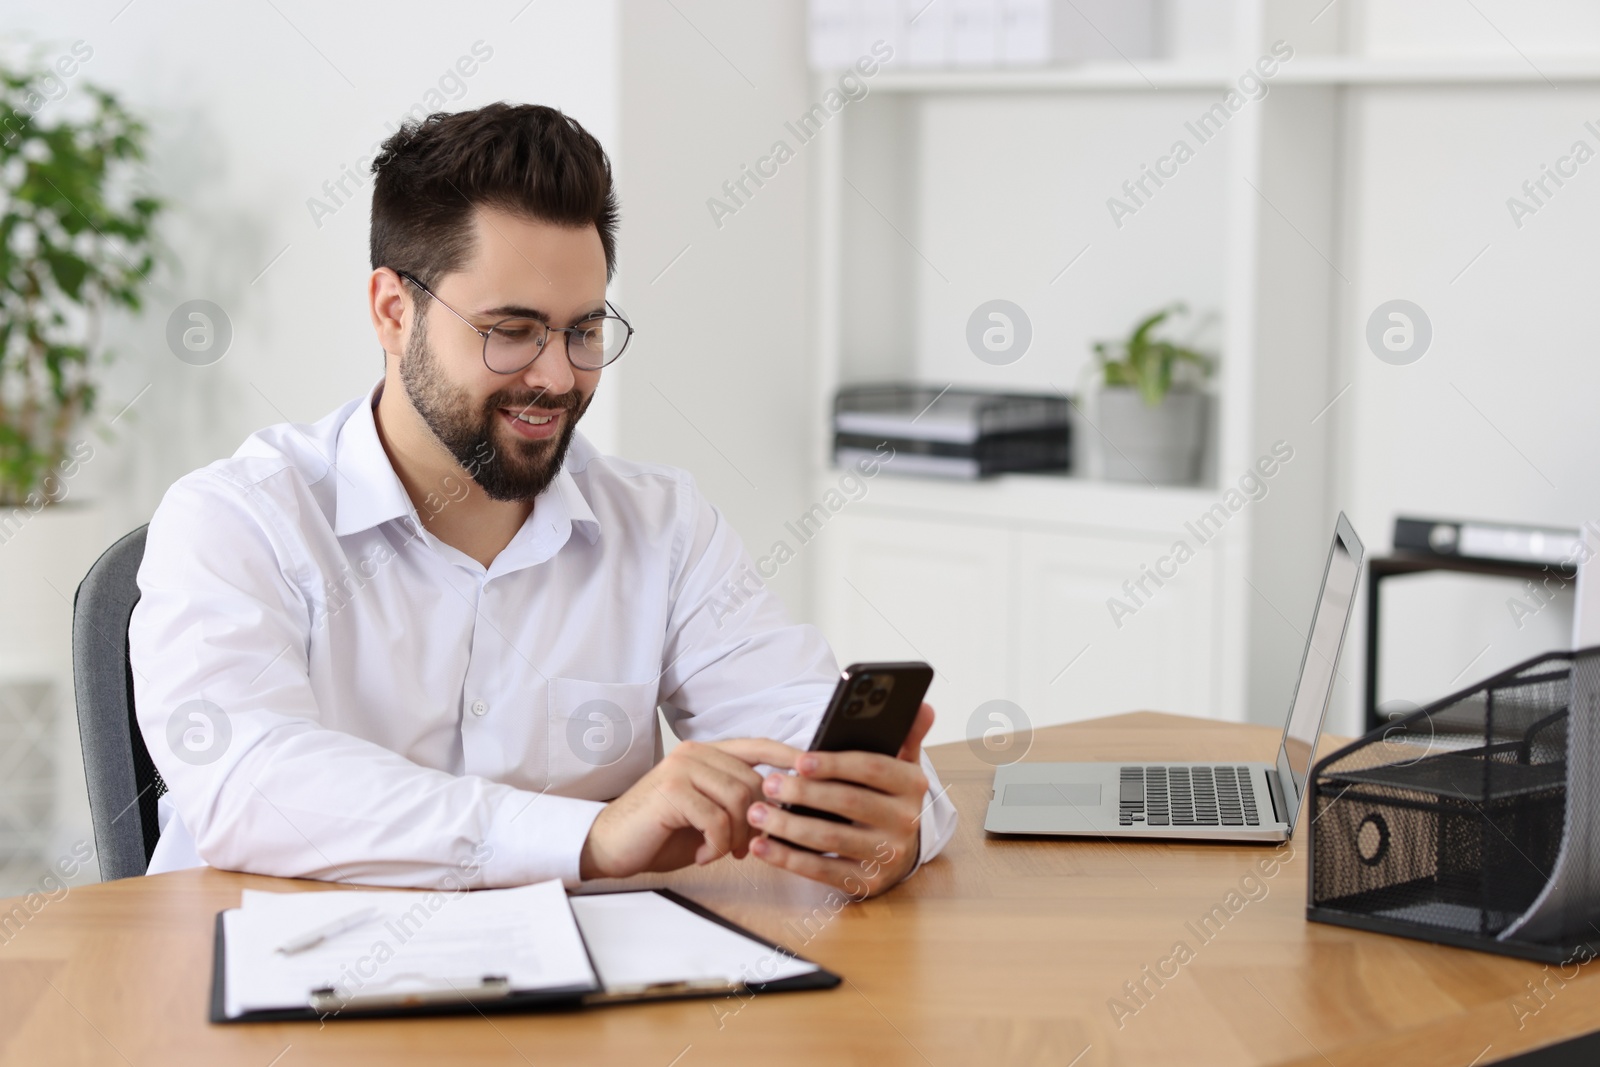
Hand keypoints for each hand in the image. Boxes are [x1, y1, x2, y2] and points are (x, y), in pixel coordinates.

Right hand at [579, 737, 799, 879]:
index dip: (789, 757)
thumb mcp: (707, 813)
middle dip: (757, 822)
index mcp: (705, 753)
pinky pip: (717, 821)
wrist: (610, 846)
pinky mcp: (671, 791)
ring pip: (739, 801)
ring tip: (719, 851)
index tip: (816, 772)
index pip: (758, 746)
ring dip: (736, 837)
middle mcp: (694, 753)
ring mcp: (682, 768)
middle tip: (742, 847)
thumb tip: (783, 808)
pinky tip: (701, 854)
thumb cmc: (660, 833)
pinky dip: (716, 846)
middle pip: (754, 782)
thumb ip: (737, 802)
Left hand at [746, 702, 934, 897]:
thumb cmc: (887, 799)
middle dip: (804, 792)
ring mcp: (886, 855)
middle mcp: (905, 822)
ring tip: (756, 812)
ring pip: (831, 838)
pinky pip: (822, 870)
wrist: (899, 852)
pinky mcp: (866, 883)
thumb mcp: (901, 766)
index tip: (799, 760)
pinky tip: (762, 845)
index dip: (834, 764)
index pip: (872, 768)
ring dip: (788, 826)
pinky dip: (788, 858)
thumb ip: (906, 734)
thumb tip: (922, 706)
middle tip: (768, 783)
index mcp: (911, 786)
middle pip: (848, 802)